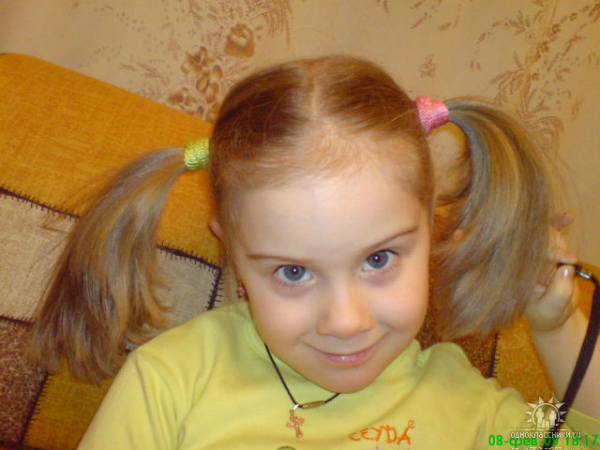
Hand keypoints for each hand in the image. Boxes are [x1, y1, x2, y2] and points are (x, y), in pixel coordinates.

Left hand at [524, 211, 578, 332]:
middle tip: (570, 259)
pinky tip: (569, 215)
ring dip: (552, 226)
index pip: (520, 256)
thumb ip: (559, 291)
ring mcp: (535, 252)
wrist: (554, 315)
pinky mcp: (548, 249)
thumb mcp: (552, 308)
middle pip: (528, 240)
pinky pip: (551, 233)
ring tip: (566, 218)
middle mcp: (521, 259)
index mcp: (514, 273)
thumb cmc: (548, 314)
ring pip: (540, 233)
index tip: (564, 260)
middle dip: (548, 241)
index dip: (539, 252)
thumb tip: (567, 268)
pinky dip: (558, 223)